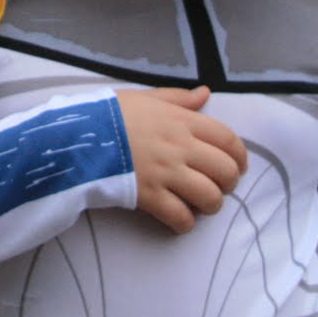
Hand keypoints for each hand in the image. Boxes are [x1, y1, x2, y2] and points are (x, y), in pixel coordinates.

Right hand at [116, 86, 245, 233]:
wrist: (78, 135)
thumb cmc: (109, 114)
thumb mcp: (145, 97)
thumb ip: (178, 98)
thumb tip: (205, 93)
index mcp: (181, 121)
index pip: (228, 139)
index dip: (239, 156)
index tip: (237, 165)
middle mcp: (180, 147)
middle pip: (226, 171)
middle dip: (228, 184)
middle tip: (217, 186)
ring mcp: (166, 173)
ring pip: (210, 198)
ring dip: (210, 205)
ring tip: (199, 204)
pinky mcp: (150, 197)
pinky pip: (181, 218)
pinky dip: (185, 223)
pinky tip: (178, 218)